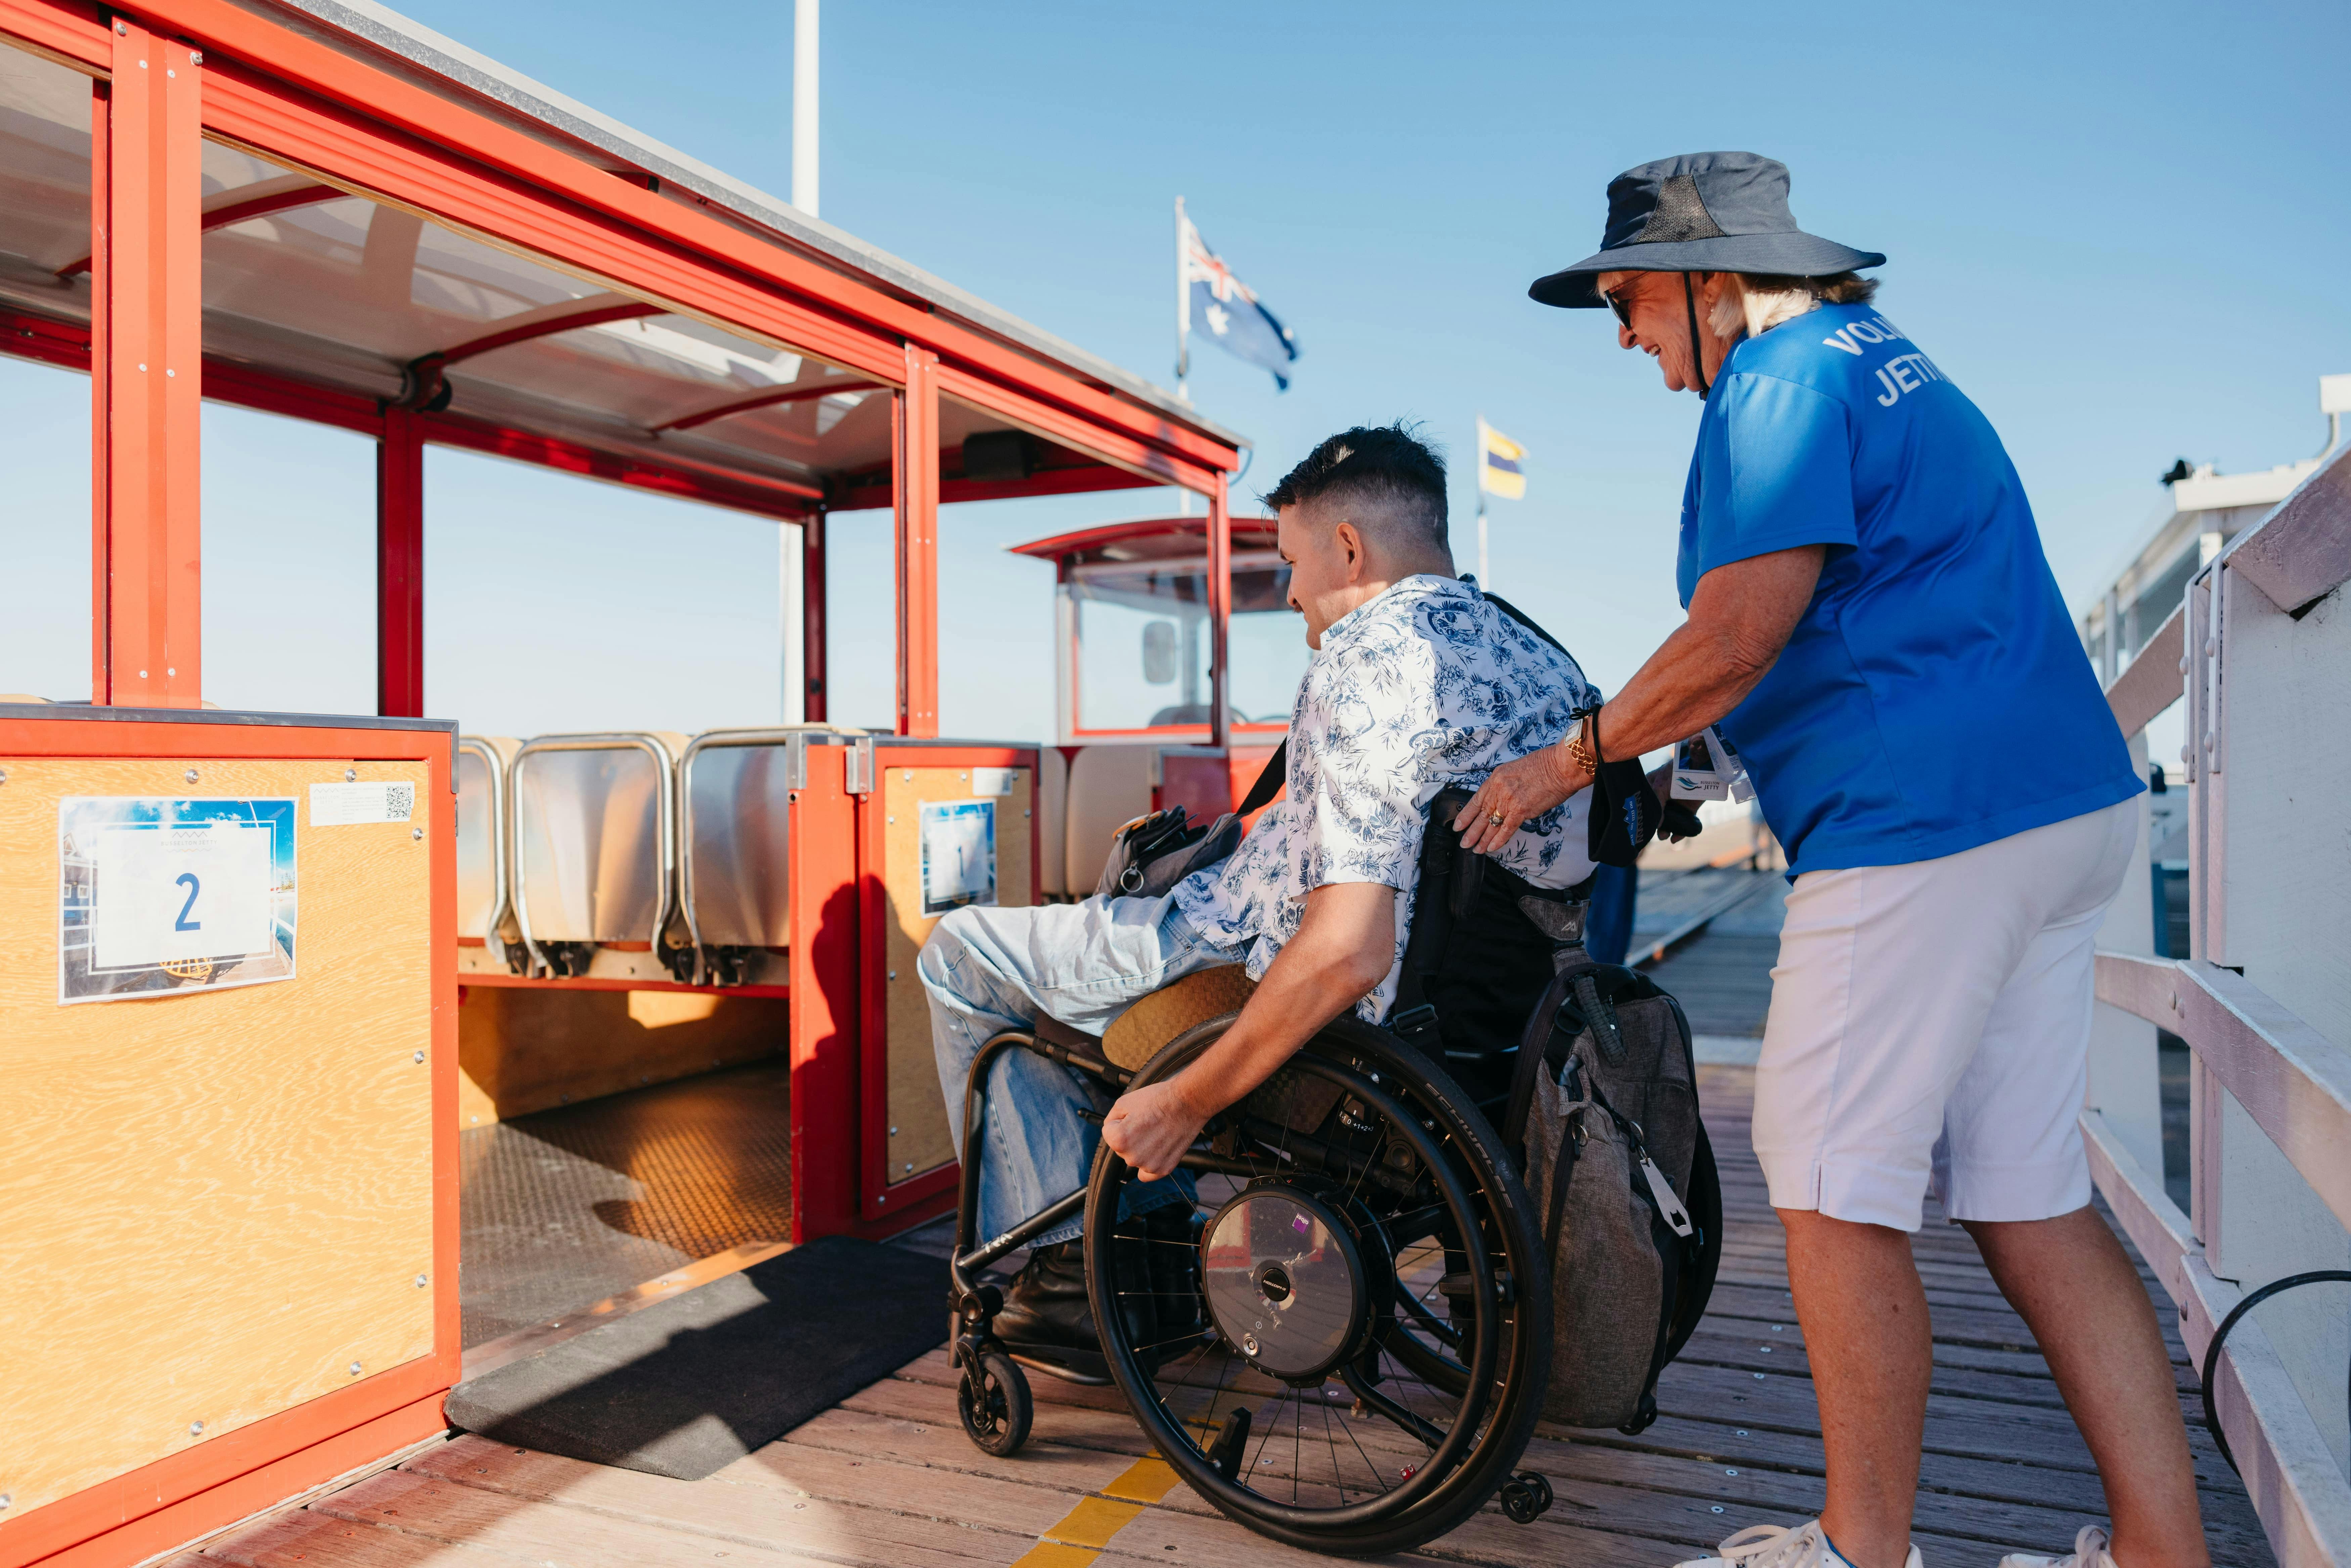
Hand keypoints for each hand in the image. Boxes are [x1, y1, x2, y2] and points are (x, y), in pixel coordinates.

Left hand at [1101, 1076, 1211, 1181]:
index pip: (1108, 1132)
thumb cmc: (1158, 1099)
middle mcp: (1133, 1158)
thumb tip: (1110, 1129)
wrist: (1187, 1102)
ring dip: (1141, 1148)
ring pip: (1135, 1158)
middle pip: (1122, 1148)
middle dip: (1131, 1136)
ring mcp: (1149, 1165)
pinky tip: (1158, 1149)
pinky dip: (1150, 1163)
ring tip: (1156, 1132)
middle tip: (1147, 1123)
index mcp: (1120, 1140)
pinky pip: (1147, 1173)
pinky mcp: (1163, 1169)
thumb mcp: (1124, 1102)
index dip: (1120, 1122)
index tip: (1135, 1116)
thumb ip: (1111, 1119)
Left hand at [1452, 743, 1589, 855]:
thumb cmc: (1545, 765)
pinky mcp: (1521, 810)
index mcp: (1496, 778)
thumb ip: (1506, 785)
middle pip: (1481, 814)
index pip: (1476, 800)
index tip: (1458, 825)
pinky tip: (1491, 848)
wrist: (1561, 766)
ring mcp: (1509, 800)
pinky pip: (1506, 829)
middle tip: (1464, 843)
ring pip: (1491, 824)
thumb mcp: (1516, 769)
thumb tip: (1504, 799)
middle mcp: (1498, 789)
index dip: (1466, 814)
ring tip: (1475, 849)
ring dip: (1482, 839)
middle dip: (1471, 831)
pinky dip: (1499, 840)